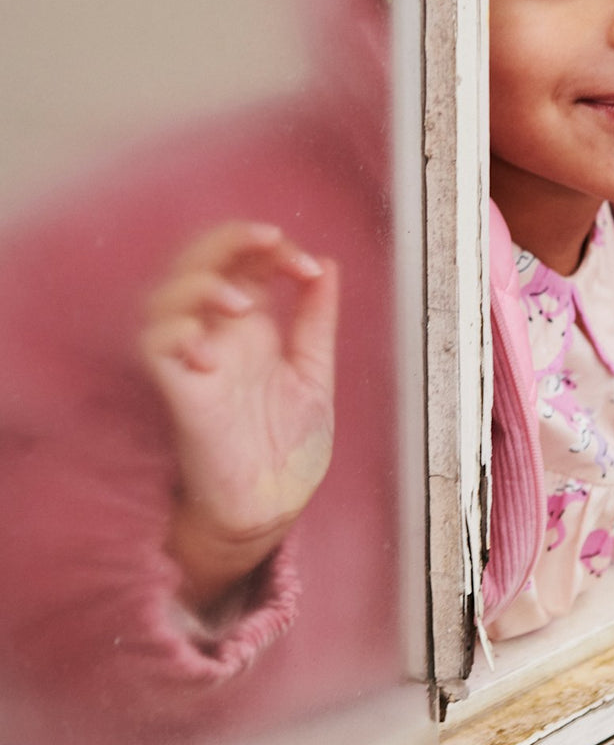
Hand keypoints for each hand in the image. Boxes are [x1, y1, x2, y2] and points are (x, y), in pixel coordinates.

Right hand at [139, 221, 338, 611]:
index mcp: (251, 328)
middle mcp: (217, 337)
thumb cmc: (287, 447)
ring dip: (201, 285)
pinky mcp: (180, 395)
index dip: (271, 249)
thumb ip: (317, 321)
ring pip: (166, 299)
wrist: (273, 506)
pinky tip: (207, 349)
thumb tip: (328, 265)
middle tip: (270, 239)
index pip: (245, 263)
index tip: (309, 268)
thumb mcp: (314, 373)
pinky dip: (175, 335)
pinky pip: (155, 349)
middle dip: (228, 241)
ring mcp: (195, 362)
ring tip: (242, 301)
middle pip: (200, 264)